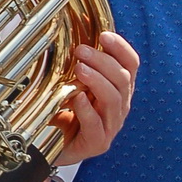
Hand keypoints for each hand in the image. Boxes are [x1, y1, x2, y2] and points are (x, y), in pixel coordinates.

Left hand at [55, 31, 139, 164]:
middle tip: (81, 50)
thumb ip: (81, 66)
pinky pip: (96, 125)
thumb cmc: (64, 112)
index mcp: (119, 90)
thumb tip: (76, 38)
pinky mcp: (97, 143)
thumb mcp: (74, 83)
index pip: (131, 65)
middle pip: (124, 80)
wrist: (51, 146)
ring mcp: (110, 126)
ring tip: (80, 69)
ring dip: (97, 81)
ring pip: (113, 100)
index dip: (121, 48)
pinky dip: (87, 109)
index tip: (105, 35)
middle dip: (104, 62)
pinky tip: (77, 97)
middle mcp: (119, 107)